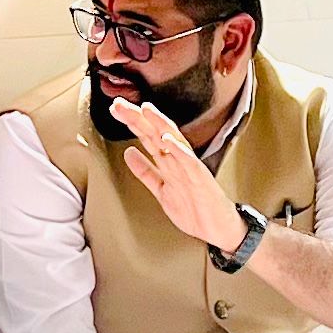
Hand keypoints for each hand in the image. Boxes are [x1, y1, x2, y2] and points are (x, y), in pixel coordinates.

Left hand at [109, 99, 245, 250]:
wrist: (218, 229)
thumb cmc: (193, 208)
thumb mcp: (161, 190)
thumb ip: (145, 172)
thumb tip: (128, 153)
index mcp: (168, 162)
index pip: (147, 136)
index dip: (132, 122)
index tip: (115, 109)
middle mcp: (178, 161)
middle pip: (156, 133)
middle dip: (138, 118)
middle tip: (119, 104)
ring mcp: (190, 169)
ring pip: (173, 142)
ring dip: (159, 124)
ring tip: (145, 110)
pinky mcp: (201, 181)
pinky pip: (189, 163)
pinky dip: (178, 150)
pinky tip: (167, 139)